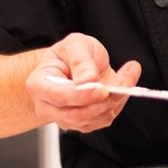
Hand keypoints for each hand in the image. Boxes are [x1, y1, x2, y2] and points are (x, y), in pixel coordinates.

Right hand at [26, 34, 141, 132]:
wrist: (74, 65)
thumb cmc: (69, 54)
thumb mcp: (75, 44)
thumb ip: (81, 60)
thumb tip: (88, 79)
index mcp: (39, 84)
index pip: (58, 96)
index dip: (81, 95)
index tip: (103, 89)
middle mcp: (48, 106)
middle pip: (77, 113)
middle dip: (104, 99)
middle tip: (125, 80)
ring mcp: (65, 118)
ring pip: (93, 119)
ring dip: (115, 100)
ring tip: (128, 77)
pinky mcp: (83, 123)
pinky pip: (103, 120)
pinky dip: (117, 104)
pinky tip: (123, 87)